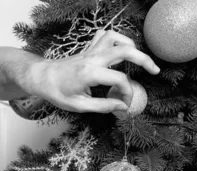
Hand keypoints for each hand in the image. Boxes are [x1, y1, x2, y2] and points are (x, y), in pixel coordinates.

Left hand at [31, 29, 159, 112]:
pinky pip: (105, 36)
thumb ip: (103, 106)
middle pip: (126, 51)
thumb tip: (123, 107)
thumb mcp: (79, 105)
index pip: (120, 80)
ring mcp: (90, 51)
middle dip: (144, 60)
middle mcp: (92, 58)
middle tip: (155, 71)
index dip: (128, 93)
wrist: (42, 78)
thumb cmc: (57, 93)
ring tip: (137, 60)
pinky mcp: (88, 49)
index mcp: (90, 74)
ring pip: (116, 38)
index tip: (125, 104)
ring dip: (130, 46)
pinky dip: (116, 39)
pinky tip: (121, 50)